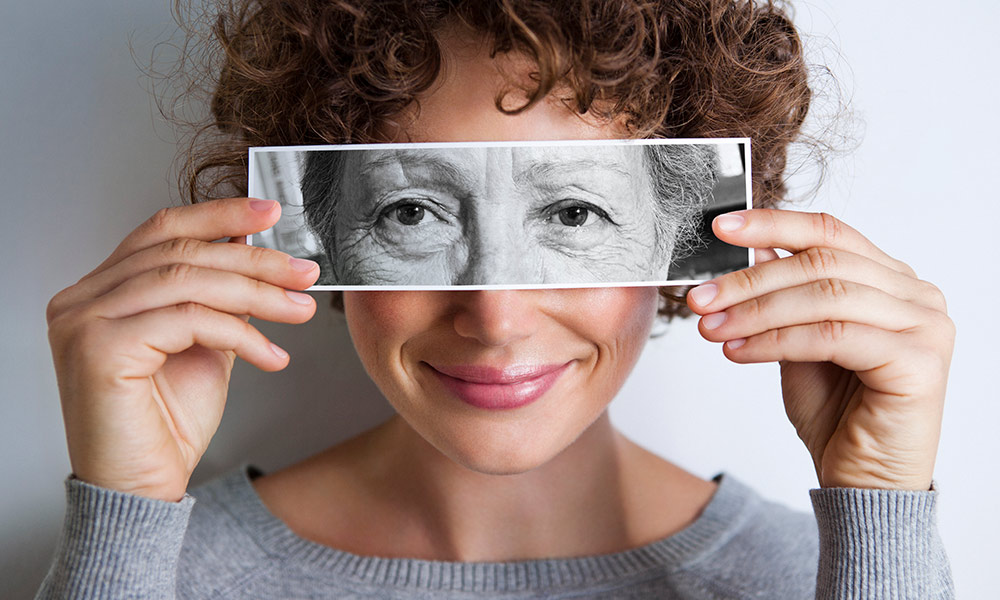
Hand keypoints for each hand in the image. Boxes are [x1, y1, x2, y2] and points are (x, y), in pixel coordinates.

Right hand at [46, 198, 318, 500]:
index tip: (271, 212)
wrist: (143, 486)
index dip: (219, 215)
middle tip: (304, 271)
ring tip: (301, 309)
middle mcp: (81, 299)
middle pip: (181, 253)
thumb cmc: (167, 421)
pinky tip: (272, 356)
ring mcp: (83, 321)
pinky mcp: (98, 349)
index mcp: (101, 290)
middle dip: (254, 260)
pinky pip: (187, 320)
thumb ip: (219, 297)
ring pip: (188, 282)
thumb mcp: (205, 342)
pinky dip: (240, 333)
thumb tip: (255, 248)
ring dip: (258, 294)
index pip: (162, 231)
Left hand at [686, 209, 953, 489]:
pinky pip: (832, 336)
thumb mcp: (798, 341)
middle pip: (821, 262)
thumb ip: (784, 295)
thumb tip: (754, 249)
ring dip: (756, 311)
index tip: (721, 227)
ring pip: (824, 297)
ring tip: (712, 328)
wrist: (861, 480)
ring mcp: (925, 326)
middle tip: (701, 297)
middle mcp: (917, 295)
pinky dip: (776, 341)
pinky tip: (738, 351)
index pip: (829, 233)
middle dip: (750, 279)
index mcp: (892, 280)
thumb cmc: (836, 413)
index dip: (773, 224)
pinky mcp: (919, 362)